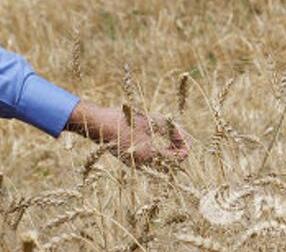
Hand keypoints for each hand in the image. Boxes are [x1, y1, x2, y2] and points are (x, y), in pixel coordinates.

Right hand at [65, 100, 190, 165]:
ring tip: (168, 137)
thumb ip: (173, 131)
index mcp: (150, 156)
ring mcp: (136, 165)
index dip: (184, 148)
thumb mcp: (153, 121)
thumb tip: (187, 139)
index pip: (177, 159)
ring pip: (160, 163)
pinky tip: (154, 140)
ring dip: (167, 152)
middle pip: (170, 163)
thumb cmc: (126, 120)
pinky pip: (149, 161)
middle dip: (176, 150)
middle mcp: (144, 165)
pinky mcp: (129, 161)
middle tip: (179, 136)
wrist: (99, 124)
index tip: (186, 137)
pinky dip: (156, 152)